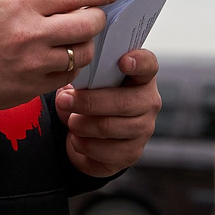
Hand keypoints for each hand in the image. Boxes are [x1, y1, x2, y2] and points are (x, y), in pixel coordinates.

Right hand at [0, 0, 112, 109]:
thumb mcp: (0, 0)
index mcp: (21, 5)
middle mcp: (30, 34)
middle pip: (86, 25)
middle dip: (97, 19)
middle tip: (95, 18)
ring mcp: (33, 63)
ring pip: (82, 53)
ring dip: (84, 45)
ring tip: (75, 40)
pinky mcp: (33, 87)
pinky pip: (67, 75)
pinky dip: (70, 66)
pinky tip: (62, 60)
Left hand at [59, 50, 160, 177]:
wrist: (93, 137)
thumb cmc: (93, 102)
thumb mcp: (88, 85)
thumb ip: (81, 82)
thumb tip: (66, 96)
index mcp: (141, 78)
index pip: (148, 65)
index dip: (138, 62)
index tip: (123, 62)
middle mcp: (149, 102)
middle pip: (122, 102)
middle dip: (88, 102)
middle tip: (65, 101)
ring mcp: (144, 129)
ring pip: (108, 127)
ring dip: (81, 125)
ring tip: (71, 121)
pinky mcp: (132, 153)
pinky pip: (104, 150)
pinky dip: (83, 144)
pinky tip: (78, 139)